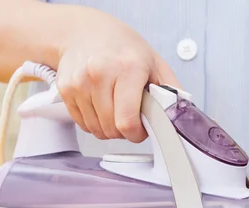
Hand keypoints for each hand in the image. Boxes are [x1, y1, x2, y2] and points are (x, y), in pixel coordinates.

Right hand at [56, 13, 179, 141]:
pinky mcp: (66, 89)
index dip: (136, 133)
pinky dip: (93, 122)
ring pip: (96, 129)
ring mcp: (80, 82)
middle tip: (129, 117)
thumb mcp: (155, 64)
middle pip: (111, 129)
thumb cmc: (122, 48)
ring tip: (115, 109)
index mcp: (127, 68)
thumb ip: (171, 91)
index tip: (140, 130)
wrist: (86, 32)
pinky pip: (82, 123)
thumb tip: (182, 116)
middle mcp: (100, 74)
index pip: (127, 121)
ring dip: (108, 128)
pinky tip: (100, 106)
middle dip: (124, 131)